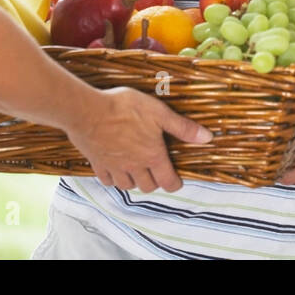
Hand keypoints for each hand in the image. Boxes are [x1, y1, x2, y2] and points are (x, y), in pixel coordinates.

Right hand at [64, 88, 211, 193]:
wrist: (87, 110)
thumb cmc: (123, 108)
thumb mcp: (158, 112)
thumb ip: (182, 127)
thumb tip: (207, 138)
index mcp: (152, 156)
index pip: (168, 182)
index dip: (175, 183)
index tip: (176, 179)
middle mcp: (134, 166)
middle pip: (149, 187)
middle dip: (155, 181)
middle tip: (157, 170)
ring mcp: (115, 167)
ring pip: (128, 186)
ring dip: (135, 181)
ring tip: (137, 169)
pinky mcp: (97, 163)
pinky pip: (107, 180)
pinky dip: (113, 178)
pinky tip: (115, 167)